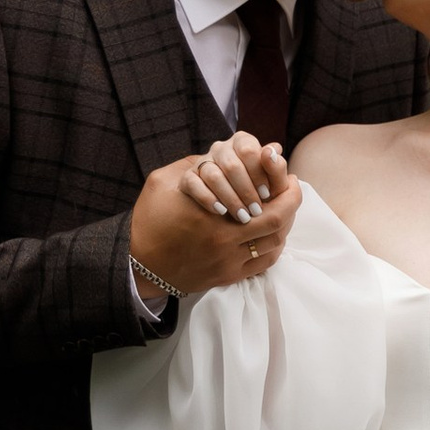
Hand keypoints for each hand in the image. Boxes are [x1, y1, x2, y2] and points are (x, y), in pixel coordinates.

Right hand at [129, 135, 301, 298]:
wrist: (138, 264)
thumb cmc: (150, 220)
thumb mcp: (163, 182)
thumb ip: (193, 165)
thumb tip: (221, 152)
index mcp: (216, 216)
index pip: (271, 208)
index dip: (287, 192)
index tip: (289, 178)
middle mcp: (227, 242)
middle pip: (278, 227)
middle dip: (291, 206)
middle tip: (291, 191)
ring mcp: (228, 263)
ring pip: (273, 246)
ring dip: (283, 226)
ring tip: (282, 209)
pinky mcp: (227, 277)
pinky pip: (262, 265)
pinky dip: (273, 247)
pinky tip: (271, 233)